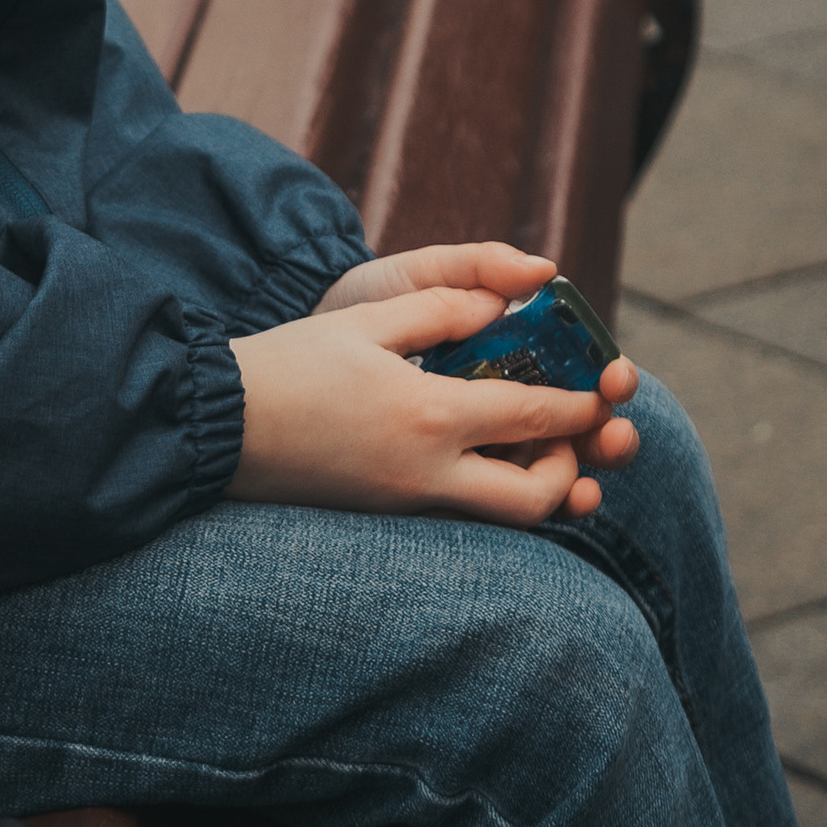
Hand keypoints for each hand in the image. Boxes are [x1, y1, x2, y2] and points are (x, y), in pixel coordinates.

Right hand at [234, 254, 641, 522]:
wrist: (222, 425)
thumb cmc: (291, 363)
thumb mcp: (367, 317)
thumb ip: (441, 309)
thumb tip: (501, 306)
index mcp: (429, 415)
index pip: (534, 416)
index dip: (581, 403)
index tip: (605, 388)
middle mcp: (429, 473)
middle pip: (535, 498)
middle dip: (572, 467)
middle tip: (570, 430)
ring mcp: (408, 504)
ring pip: (504, 520)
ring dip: (538, 490)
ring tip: (536, 448)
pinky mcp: (389, 516)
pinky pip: (466, 517)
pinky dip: (493, 495)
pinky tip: (488, 461)